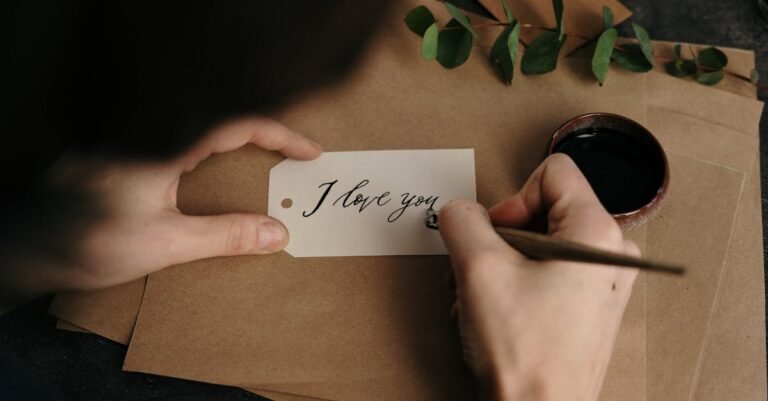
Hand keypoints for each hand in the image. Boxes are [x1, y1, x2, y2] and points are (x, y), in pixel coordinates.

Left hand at [30, 116, 320, 293]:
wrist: (25, 245)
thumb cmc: (87, 241)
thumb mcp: (165, 243)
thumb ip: (225, 235)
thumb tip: (278, 233)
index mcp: (164, 142)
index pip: (237, 123)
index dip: (280, 135)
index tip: (310, 153)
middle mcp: (149, 131)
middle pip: (221, 119)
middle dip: (264, 134)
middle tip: (292, 157)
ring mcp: (133, 138)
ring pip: (199, 128)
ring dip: (236, 142)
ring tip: (263, 164)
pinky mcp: (122, 151)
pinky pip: (178, 139)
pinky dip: (209, 152)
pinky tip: (212, 175)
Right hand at [438, 154, 638, 400]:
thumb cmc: (524, 354)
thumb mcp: (478, 269)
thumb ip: (461, 220)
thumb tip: (459, 211)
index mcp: (597, 233)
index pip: (552, 172)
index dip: (512, 199)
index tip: (496, 237)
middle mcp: (611, 254)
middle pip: (543, 209)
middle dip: (500, 238)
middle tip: (481, 272)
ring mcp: (601, 284)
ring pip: (539, 244)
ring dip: (500, 265)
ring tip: (485, 300)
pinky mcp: (588, 308)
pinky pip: (546, 274)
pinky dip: (514, 286)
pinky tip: (497, 315)